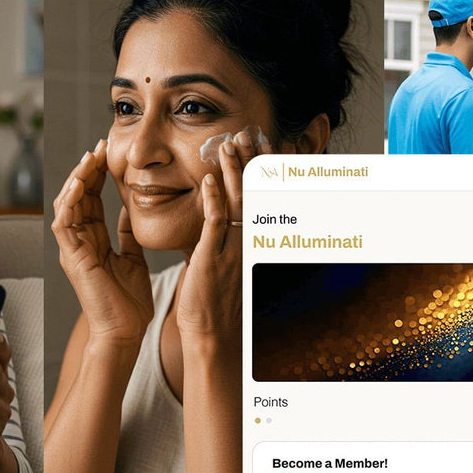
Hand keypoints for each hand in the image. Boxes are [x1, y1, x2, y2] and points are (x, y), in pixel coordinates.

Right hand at [52, 138, 153, 343]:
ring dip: (77, 179)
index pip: (90, 199)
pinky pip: (63, 225)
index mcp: (93, 240)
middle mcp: (78, 242)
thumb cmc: (130, 301)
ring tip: (90, 158)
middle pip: (76, 196)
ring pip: (66, 205)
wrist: (126, 331)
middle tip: (100, 145)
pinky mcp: (72, 259)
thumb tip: (132, 209)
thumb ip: (128, 234)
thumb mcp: (133, 258)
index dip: (97, 175)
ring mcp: (72, 250)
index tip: (108, 153)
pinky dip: (69, 204)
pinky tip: (79, 185)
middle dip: (87, 169)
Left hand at [176, 132, 268, 351]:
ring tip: (229, 145)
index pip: (260, 199)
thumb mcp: (221, 266)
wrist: (213, 337)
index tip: (263, 146)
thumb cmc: (213, 305)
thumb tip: (214, 224)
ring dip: (233, 173)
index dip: (261, 172)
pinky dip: (213, 200)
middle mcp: (246, 244)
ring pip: (237, 204)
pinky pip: (216, 224)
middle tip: (250, 135)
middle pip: (254, 195)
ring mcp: (231, 250)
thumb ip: (219, 242)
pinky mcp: (212, 259)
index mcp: (250, 243)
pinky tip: (209, 180)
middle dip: (252, 164)